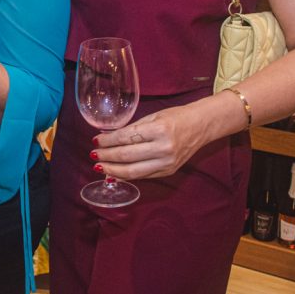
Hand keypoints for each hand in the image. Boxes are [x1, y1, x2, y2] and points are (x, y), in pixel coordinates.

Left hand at [89, 104, 208, 179]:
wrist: (201, 126)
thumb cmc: (175, 117)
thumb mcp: (153, 117)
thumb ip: (132, 129)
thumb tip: (109, 137)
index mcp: (158, 130)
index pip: (126, 138)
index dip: (108, 140)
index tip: (95, 140)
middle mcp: (163, 149)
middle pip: (126, 156)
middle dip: (106, 156)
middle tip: (93, 155)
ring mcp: (166, 163)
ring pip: (133, 171)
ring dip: (113, 170)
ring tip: (99, 167)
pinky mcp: (168, 172)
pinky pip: (142, 176)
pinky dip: (126, 176)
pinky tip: (114, 174)